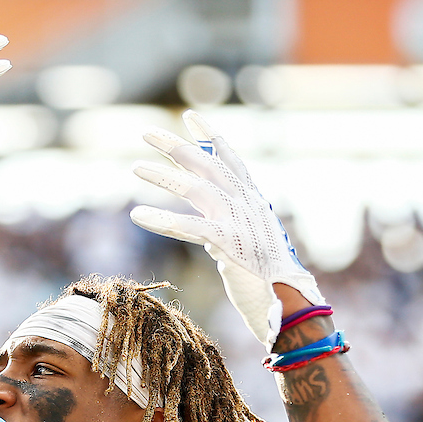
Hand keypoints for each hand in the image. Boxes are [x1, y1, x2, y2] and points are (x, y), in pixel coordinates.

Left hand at [130, 111, 322, 347]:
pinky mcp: (228, 243)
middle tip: (147, 133)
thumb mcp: (250, 248)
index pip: (231, 160)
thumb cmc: (269, 284)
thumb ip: (229, 232)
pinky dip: (162, 219)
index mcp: (254, 203)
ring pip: (195, 189)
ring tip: (134, 167)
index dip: (211, 137)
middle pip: (207, 165)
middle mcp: (247, 205)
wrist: (288, 304)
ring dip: (162, 177)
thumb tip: (209, 232)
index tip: (191, 117)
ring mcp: (238, 222)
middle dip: (176, 146)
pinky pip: (188, 226)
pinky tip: (138, 214)